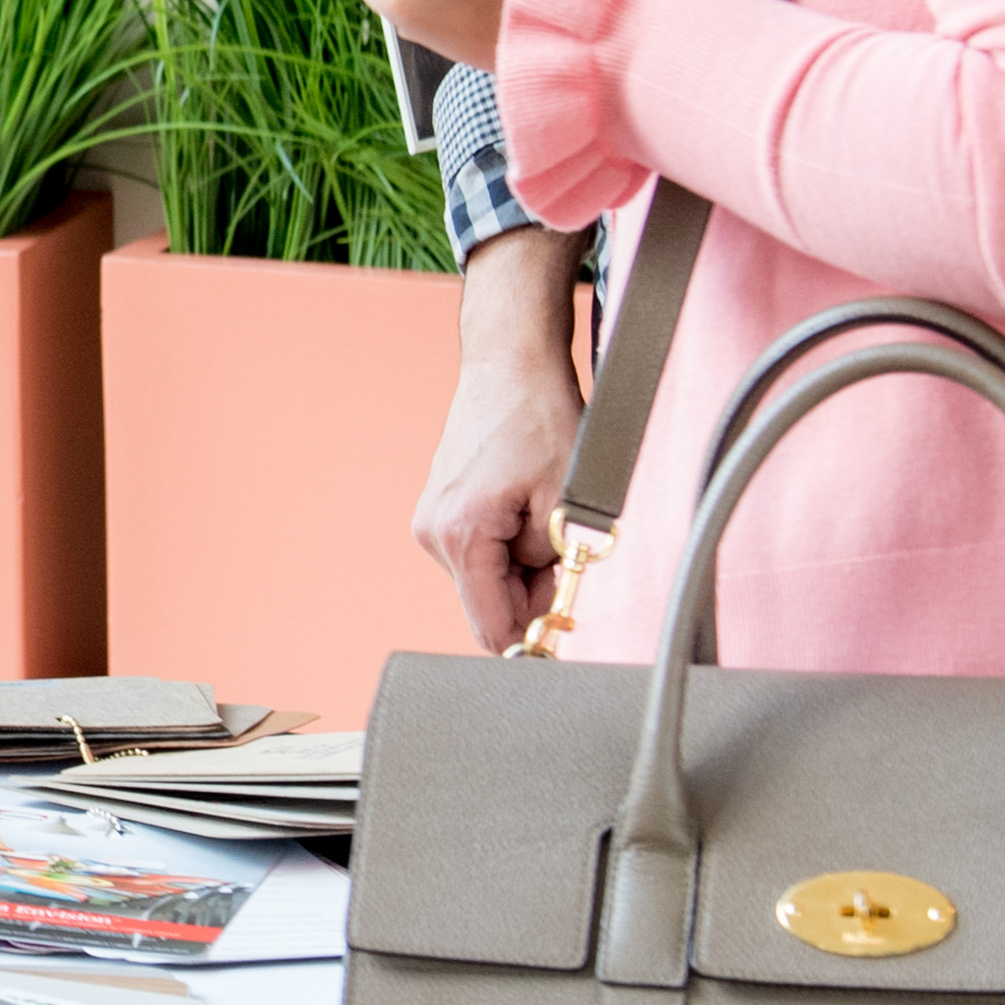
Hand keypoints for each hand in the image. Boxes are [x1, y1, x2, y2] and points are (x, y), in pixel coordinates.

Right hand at [418, 227, 587, 649]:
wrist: (510, 362)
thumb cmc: (539, 418)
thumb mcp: (567, 500)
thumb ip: (556, 567)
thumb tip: (551, 612)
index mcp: (460, 535)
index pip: (491, 628)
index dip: (534, 642)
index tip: (566, 634)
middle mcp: (433, 533)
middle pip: (491, 603)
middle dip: (536, 591)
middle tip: (572, 548)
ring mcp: (432, 520)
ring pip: (488, 576)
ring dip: (526, 563)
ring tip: (550, 512)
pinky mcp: (440, 508)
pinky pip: (481, 550)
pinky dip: (511, 542)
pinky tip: (529, 503)